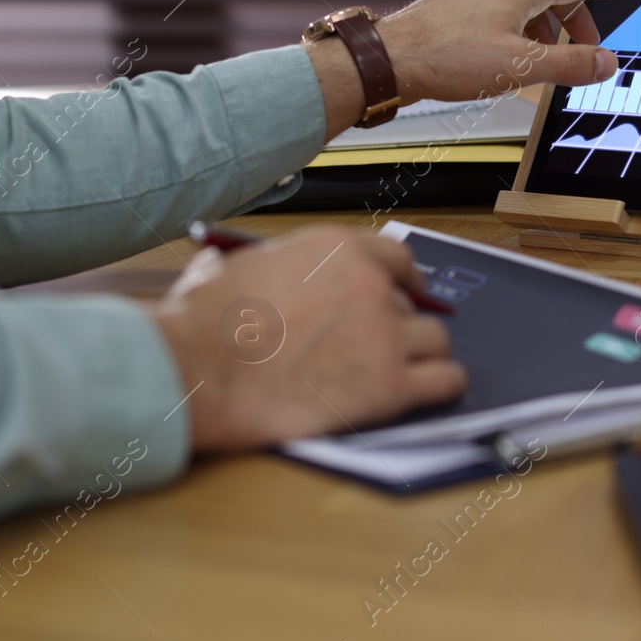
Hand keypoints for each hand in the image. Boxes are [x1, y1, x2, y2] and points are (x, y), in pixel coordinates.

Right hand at [151, 227, 466, 451]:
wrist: (196, 368)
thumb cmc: (202, 323)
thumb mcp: (234, 267)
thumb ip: (268, 267)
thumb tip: (254, 273)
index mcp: (333, 248)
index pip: (394, 257)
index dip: (404, 279)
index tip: (408, 293)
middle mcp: (368, 283)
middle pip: (408, 304)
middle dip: (395, 326)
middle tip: (374, 349)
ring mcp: (384, 333)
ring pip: (435, 340)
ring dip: (420, 356)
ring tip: (399, 373)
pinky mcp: (390, 384)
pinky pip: (444, 381)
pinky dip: (441, 386)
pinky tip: (425, 392)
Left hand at [381, 0, 628, 103]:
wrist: (392, 58)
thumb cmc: (448, 57)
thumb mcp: (520, 66)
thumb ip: (568, 65)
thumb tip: (605, 62)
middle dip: (574, 12)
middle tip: (586, 40)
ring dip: (545, 22)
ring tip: (549, 53)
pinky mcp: (457, 7)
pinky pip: (500, 7)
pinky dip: (518, 25)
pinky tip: (510, 51)